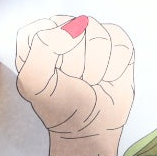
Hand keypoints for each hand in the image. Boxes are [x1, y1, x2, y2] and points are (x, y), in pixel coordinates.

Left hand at [14, 15, 134, 155]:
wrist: (90, 128)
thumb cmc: (59, 106)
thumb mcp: (35, 82)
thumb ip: (42, 48)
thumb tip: (73, 28)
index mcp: (36, 36)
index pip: (47, 27)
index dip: (54, 52)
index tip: (55, 73)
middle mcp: (64, 29)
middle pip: (76, 29)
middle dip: (77, 63)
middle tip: (74, 80)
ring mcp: (91, 34)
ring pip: (99, 35)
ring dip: (96, 68)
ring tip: (90, 81)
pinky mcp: (116, 43)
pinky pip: (120, 44)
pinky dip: (114, 68)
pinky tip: (106, 78)